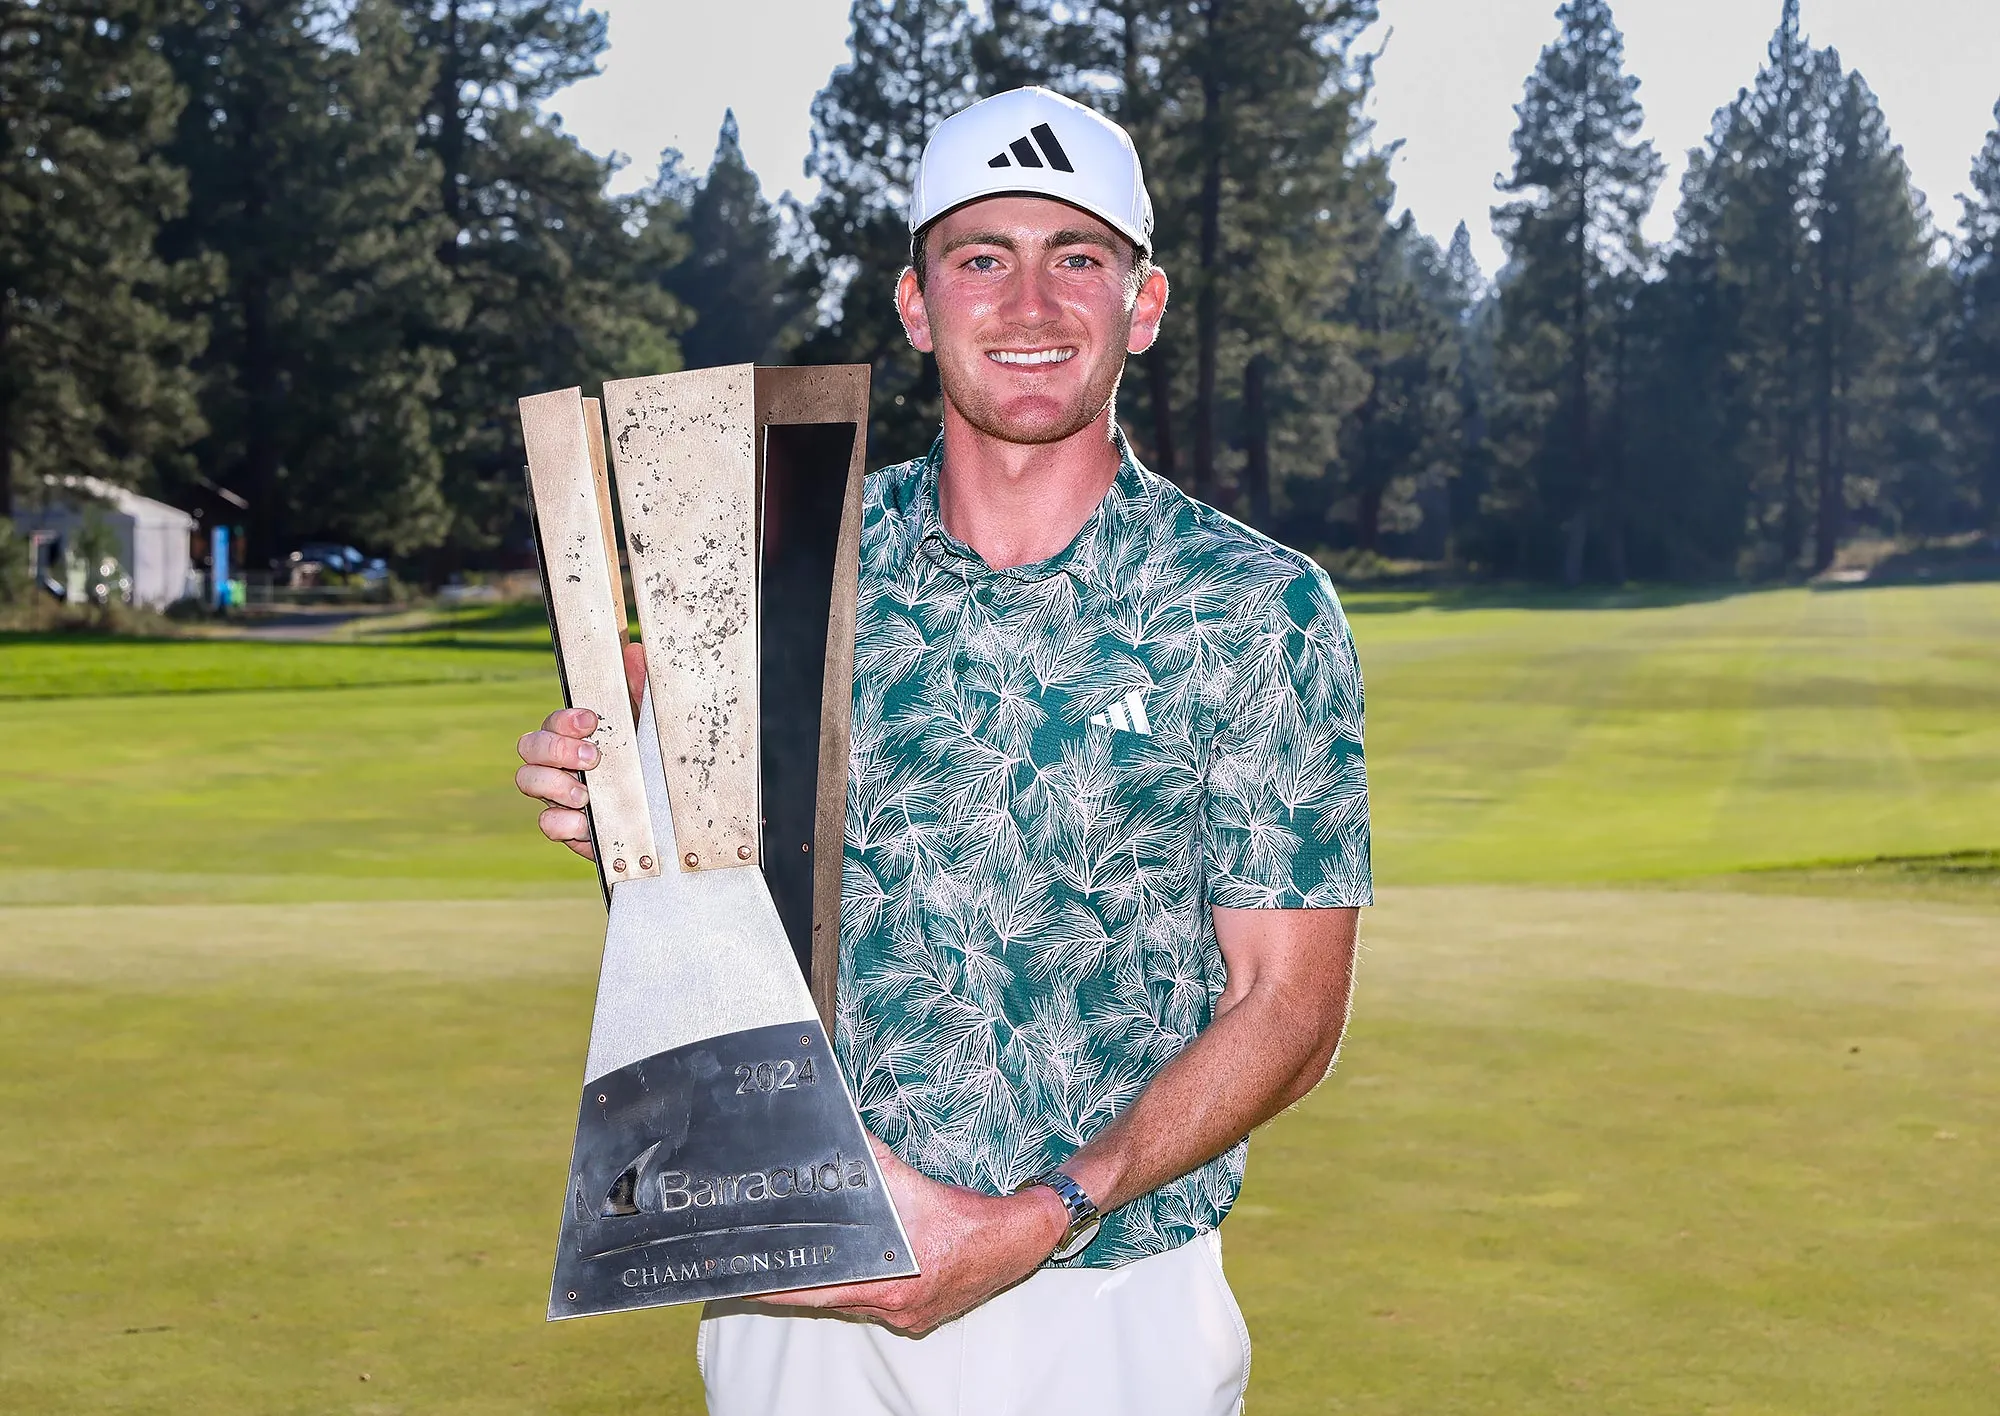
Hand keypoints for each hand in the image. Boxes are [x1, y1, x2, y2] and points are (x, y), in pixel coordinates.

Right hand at [514, 642, 645, 858]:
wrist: (666, 815)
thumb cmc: (651, 762)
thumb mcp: (650, 725)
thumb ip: (641, 690)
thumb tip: (634, 651)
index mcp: (575, 737)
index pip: (553, 721)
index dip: (565, 720)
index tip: (591, 722)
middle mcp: (559, 763)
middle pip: (529, 746)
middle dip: (556, 750)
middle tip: (593, 758)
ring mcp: (559, 794)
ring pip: (526, 780)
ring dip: (553, 785)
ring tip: (585, 794)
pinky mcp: (568, 827)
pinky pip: (547, 823)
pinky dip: (562, 823)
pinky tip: (585, 822)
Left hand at [766, 1139, 1067, 1335]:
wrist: (1021, 1240)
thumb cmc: (972, 1218)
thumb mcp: (919, 1185)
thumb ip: (877, 1164)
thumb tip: (846, 1141)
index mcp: (892, 1281)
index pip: (818, 1292)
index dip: (779, 1290)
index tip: (743, 1284)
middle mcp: (895, 1305)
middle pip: (828, 1300)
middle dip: (794, 1287)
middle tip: (754, 1274)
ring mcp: (907, 1312)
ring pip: (852, 1301)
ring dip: (828, 1285)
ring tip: (796, 1266)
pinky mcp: (918, 1311)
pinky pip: (876, 1302)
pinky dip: (860, 1286)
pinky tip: (853, 1268)